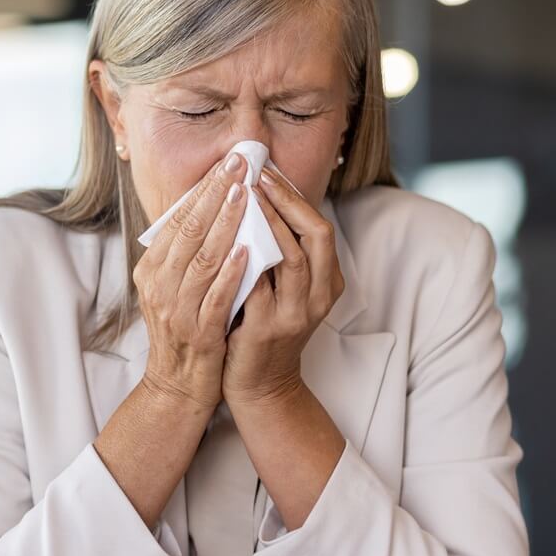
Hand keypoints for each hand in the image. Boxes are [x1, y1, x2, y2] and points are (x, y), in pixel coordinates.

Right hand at [133, 151, 250, 409]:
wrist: (177, 387)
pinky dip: (230, 271)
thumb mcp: (173, 289)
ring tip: (245, 194)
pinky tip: (246, 248)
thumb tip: (209, 207)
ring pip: (202, 258)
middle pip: (189, 231)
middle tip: (238, 163)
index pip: (177, 220)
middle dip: (215, 193)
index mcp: (151, 271)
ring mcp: (177, 309)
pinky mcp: (198, 332)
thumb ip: (185, 254)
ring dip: (225, 222)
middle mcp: (159, 286)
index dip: (202, 189)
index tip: (226, 163)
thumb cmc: (183, 331)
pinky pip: (215, 295)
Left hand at [222, 166, 345, 405]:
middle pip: (316, 236)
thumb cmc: (261, 327)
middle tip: (257, 175)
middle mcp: (319, 296)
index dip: (295, 197)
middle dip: (287, 202)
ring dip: (270, 224)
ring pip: (292, 259)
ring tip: (245, 196)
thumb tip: (250, 198)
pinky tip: (229, 239)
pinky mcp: (269, 330)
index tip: (267, 171)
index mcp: (326, 282)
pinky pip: (260, 288)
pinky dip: (246, 261)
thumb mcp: (280, 288)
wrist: (258, 384)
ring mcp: (297, 314)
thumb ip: (275, 252)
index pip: (320, 227)